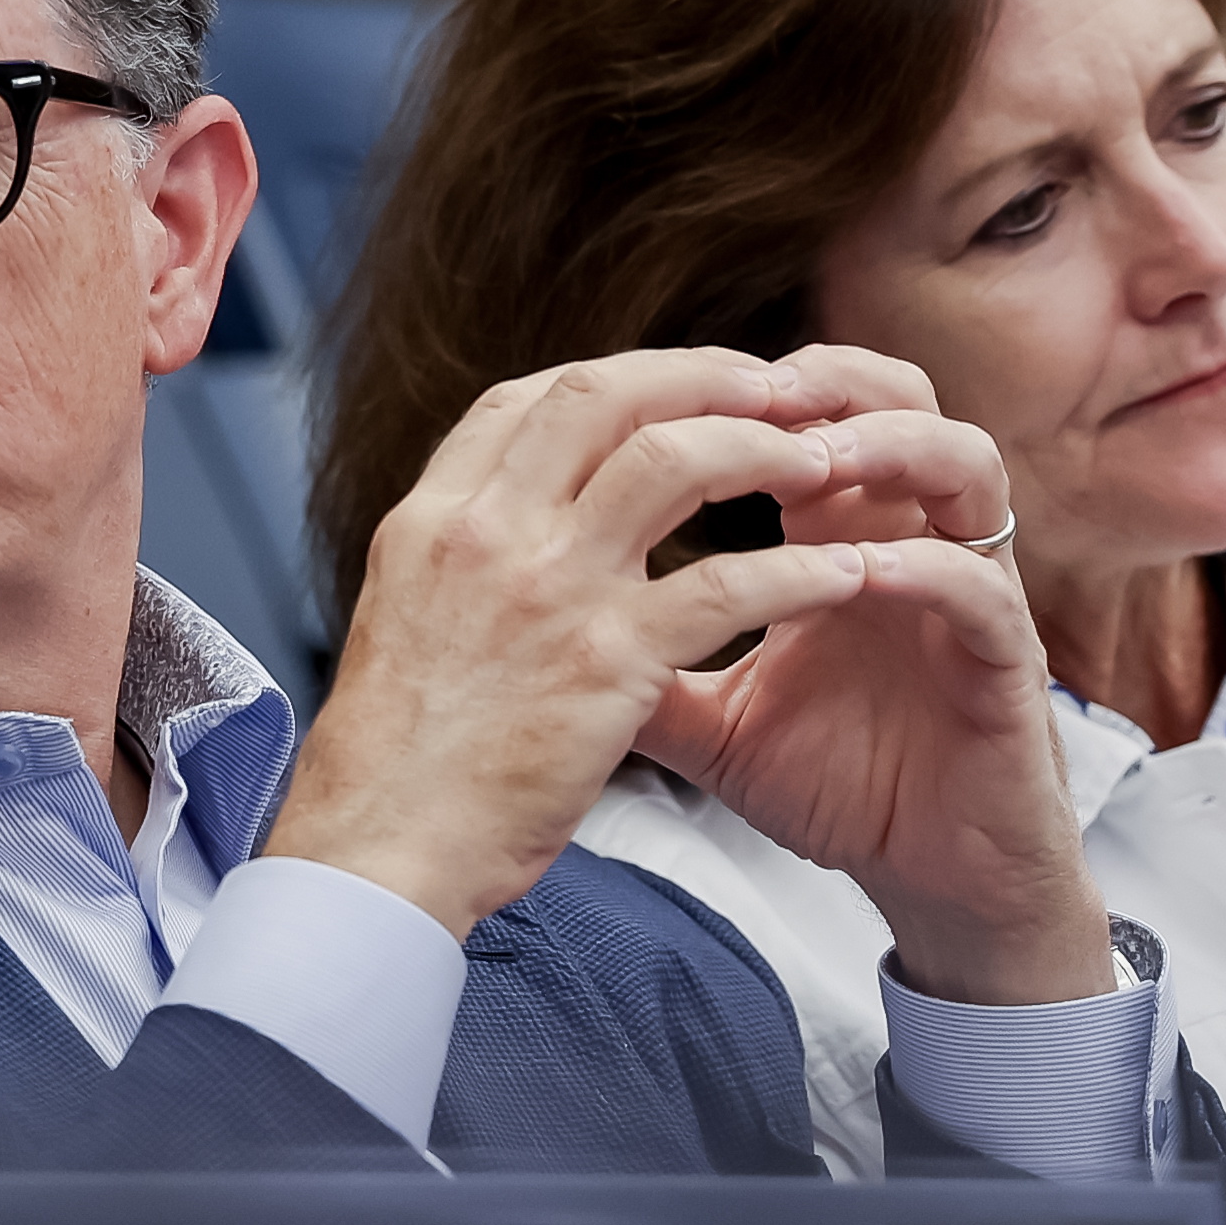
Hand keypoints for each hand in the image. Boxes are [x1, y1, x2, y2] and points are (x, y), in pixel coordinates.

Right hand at [269, 345, 1109, 1004]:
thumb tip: (521, 528)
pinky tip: (844, 574)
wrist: (381, 848)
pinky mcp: (608, 662)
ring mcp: (548, 590)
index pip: (523, 400)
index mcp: (429, 521)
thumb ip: (466, 562)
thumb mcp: (407, 621)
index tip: (675, 386)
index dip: (613, 377)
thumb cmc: (396, 759)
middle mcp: (484, 533)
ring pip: (673, 461)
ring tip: (823, 460)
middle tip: (773, 386)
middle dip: (701, 375)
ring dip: (762, 446)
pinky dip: (799, 571)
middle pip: (603, 396)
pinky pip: (730, 586)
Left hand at [638, 347, 1112, 1005]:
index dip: (737, 389)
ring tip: (813, 460)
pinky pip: (981, 585)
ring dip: (887, 446)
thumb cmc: (831, 783)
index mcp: (836, 534)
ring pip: (962, 461)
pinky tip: (863, 569)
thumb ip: (636, 660)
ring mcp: (966, 588)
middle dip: (824, 379)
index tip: (661, 394)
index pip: (802, 415)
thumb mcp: (707, 719)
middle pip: (892, 396)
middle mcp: (908, 537)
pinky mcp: (1006, 659)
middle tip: (752, 389)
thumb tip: (525, 634)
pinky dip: (925, 566)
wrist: (926, 880)